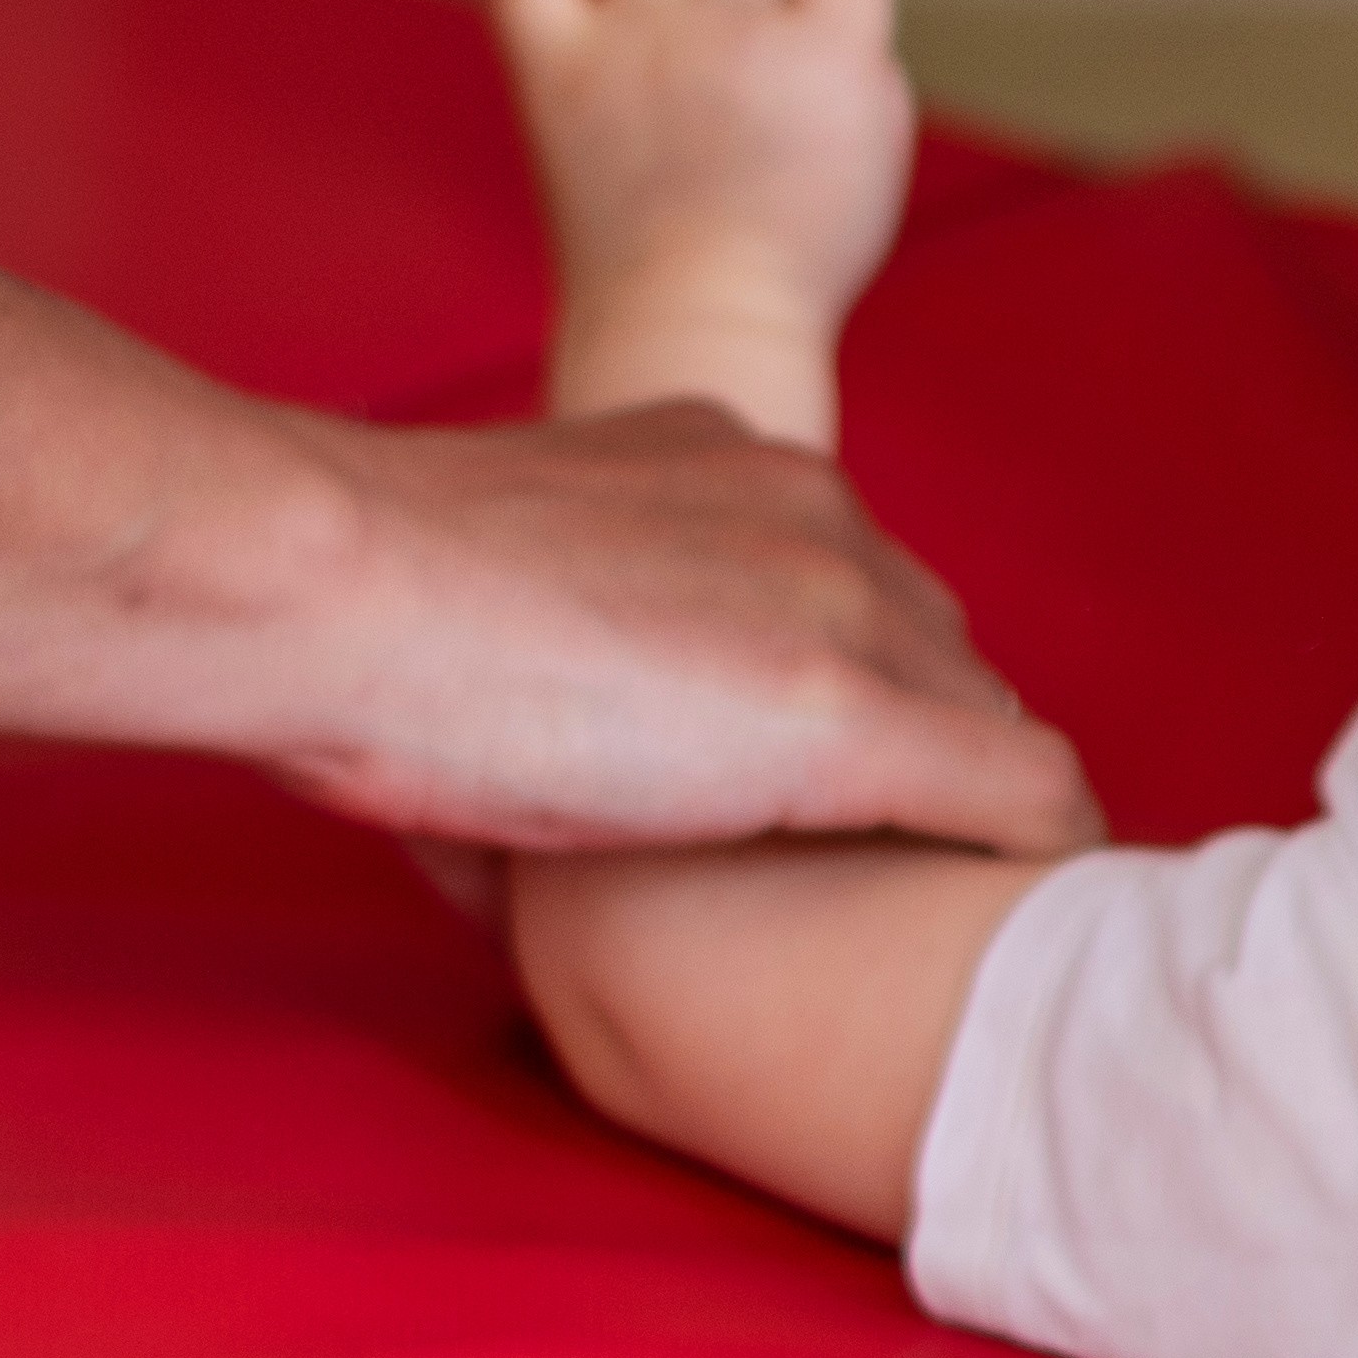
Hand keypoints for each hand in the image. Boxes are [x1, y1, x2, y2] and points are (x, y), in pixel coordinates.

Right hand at [259, 402, 1098, 858]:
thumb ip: (567, 603)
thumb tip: (545, 728)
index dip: (845, 682)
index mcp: (726, 459)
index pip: (851, 577)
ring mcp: (838, 612)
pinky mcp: (849, 717)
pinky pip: (1021, 791)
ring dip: (963, 803)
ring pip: (982, 716)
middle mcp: (809, 514)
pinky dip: (1036, 848)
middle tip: (871, 848)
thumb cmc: (362, 610)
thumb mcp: (501, 566)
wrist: (321, 590)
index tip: (807, 769)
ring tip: (948, 893)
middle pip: (933, 646)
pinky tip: (1030, 899)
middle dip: (913, 742)